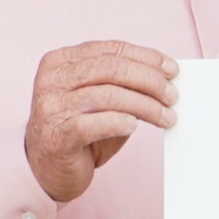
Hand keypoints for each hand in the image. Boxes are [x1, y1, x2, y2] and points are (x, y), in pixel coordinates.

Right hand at [25, 41, 180, 202]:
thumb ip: (121, 84)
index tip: (172, 70)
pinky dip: (120, 122)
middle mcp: (53, 80)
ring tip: (166, 116)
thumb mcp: (99, 99)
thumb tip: (165, 78)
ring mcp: (51, 107)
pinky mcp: (57, 136)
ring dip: (145, 105)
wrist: (46, 168)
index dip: (146, 58)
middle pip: (112, 68)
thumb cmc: (78, 130)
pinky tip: (134, 125)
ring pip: (108, 95)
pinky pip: (94, 124)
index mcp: (61, 61)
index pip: (111, 50)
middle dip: (150, 81)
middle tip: (172, 96)